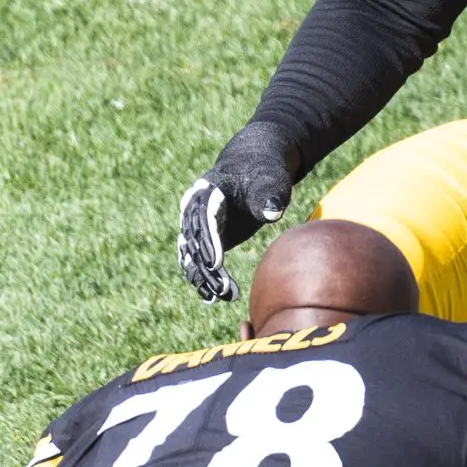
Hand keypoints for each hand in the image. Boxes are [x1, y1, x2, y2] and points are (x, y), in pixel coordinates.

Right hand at [177, 122, 296, 302]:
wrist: (257, 168)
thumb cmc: (266, 171)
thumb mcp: (271, 178)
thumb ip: (271, 193)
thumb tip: (273, 212)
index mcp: (207, 190)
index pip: (204, 217)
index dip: (209, 240)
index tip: (216, 262)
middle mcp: (195, 209)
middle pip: (195, 240)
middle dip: (205, 265)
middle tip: (222, 288)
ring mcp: (199, 225)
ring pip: (193, 254)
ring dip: (204, 277)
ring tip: (221, 297)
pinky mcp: (206, 238)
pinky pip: (200, 260)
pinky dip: (205, 278)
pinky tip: (213, 298)